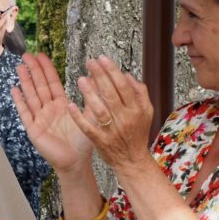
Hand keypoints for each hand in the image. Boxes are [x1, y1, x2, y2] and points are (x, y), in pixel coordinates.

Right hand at [12, 53, 94, 174]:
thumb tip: (93, 79)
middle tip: (27, 54)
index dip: (47, 69)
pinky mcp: (33, 129)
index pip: (52, 82)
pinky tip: (14, 89)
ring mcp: (39, 118)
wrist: (76, 162)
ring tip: (20, 67)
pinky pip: (25, 112)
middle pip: (39, 86)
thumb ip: (91, 99)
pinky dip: (20, 101)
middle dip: (34, 70)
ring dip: (25, 81)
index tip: (41, 55)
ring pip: (31, 96)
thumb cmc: (83, 141)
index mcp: (61, 104)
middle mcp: (49, 109)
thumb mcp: (89, 116)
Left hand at [70, 56, 154, 172]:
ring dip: (90, 94)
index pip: (123, 86)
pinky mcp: (100, 141)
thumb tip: (127, 75)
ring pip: (100, 110)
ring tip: (81, 79)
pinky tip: (71, 105)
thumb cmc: (138, 133)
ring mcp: (112, 131)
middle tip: (90, 62)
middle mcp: (125, 119)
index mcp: (136, 110)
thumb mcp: (147, 112)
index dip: (112, 71)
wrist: (133, 161)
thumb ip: (140, 92)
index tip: (102, 58)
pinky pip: (88, 128)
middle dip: (100, 76)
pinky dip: (79, 117)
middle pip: (111, 94)